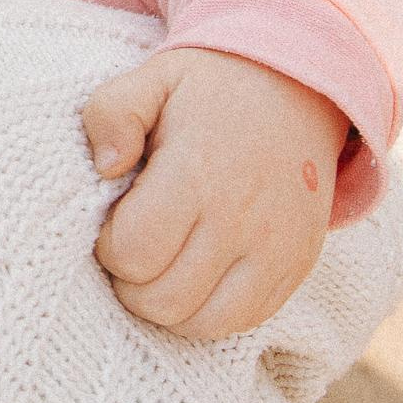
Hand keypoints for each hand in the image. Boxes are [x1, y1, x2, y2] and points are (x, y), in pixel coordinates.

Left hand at [82, 48, 348, 340]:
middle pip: (161, 299)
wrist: (297, 90)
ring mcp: (276, 249)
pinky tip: (193, 277)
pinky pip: (243, 323)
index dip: (108, 246)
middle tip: (132, 247)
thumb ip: (112, 114)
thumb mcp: (150, 80)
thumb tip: (106, 167)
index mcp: (198, 173)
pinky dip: (207, 314)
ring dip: (165, 305)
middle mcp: (242, 219)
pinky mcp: (296, 267)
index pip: (133, 252)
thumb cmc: (207, 91)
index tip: (115, 220)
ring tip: (159, 266)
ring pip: (200, 323)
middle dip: (129, 282)